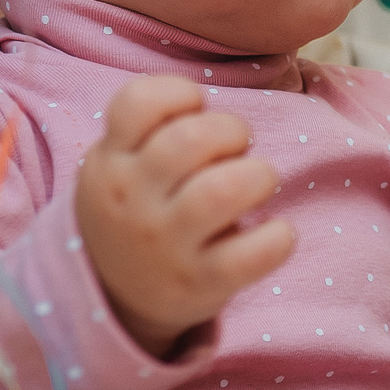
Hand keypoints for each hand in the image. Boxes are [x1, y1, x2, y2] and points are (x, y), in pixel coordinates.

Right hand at [77, 75, 292, 357]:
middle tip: (236, 150)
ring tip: (256, 185)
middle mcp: (132, 200)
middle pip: (192, 139)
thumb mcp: (121, 163)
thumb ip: (155, 128)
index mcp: (111, 160)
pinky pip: (254, 252)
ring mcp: (164, 245)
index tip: (195, 110)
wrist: (115, 296)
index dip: (180, 93)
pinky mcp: (200, 282)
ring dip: (258, 176)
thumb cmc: (138, 207)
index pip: (138, 101)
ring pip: (224, 189)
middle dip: (232, 131)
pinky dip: (278, 237)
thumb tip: (218, 110)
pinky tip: (273, 232)